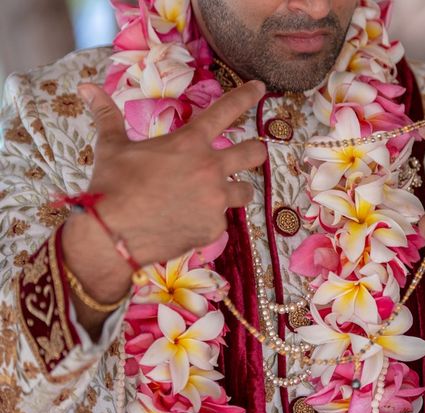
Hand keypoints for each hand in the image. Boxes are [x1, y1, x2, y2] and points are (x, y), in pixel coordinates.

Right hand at [77, 80, 266, 265]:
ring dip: (237, 190)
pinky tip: (188, 223)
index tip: (260, 88)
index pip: (226, 110)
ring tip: (219, 194)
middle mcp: (210, 169)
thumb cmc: (112, 186)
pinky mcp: (213, 227)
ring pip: (245, 192)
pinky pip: (221, 221)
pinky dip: (208, 220)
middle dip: (256, 150)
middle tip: (253, 152)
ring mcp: (216, 200)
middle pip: (254, 154)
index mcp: (190, 143)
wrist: (112, 235)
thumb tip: (87, 88)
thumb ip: (108, 116)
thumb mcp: (112, 147)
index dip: (246, 96)